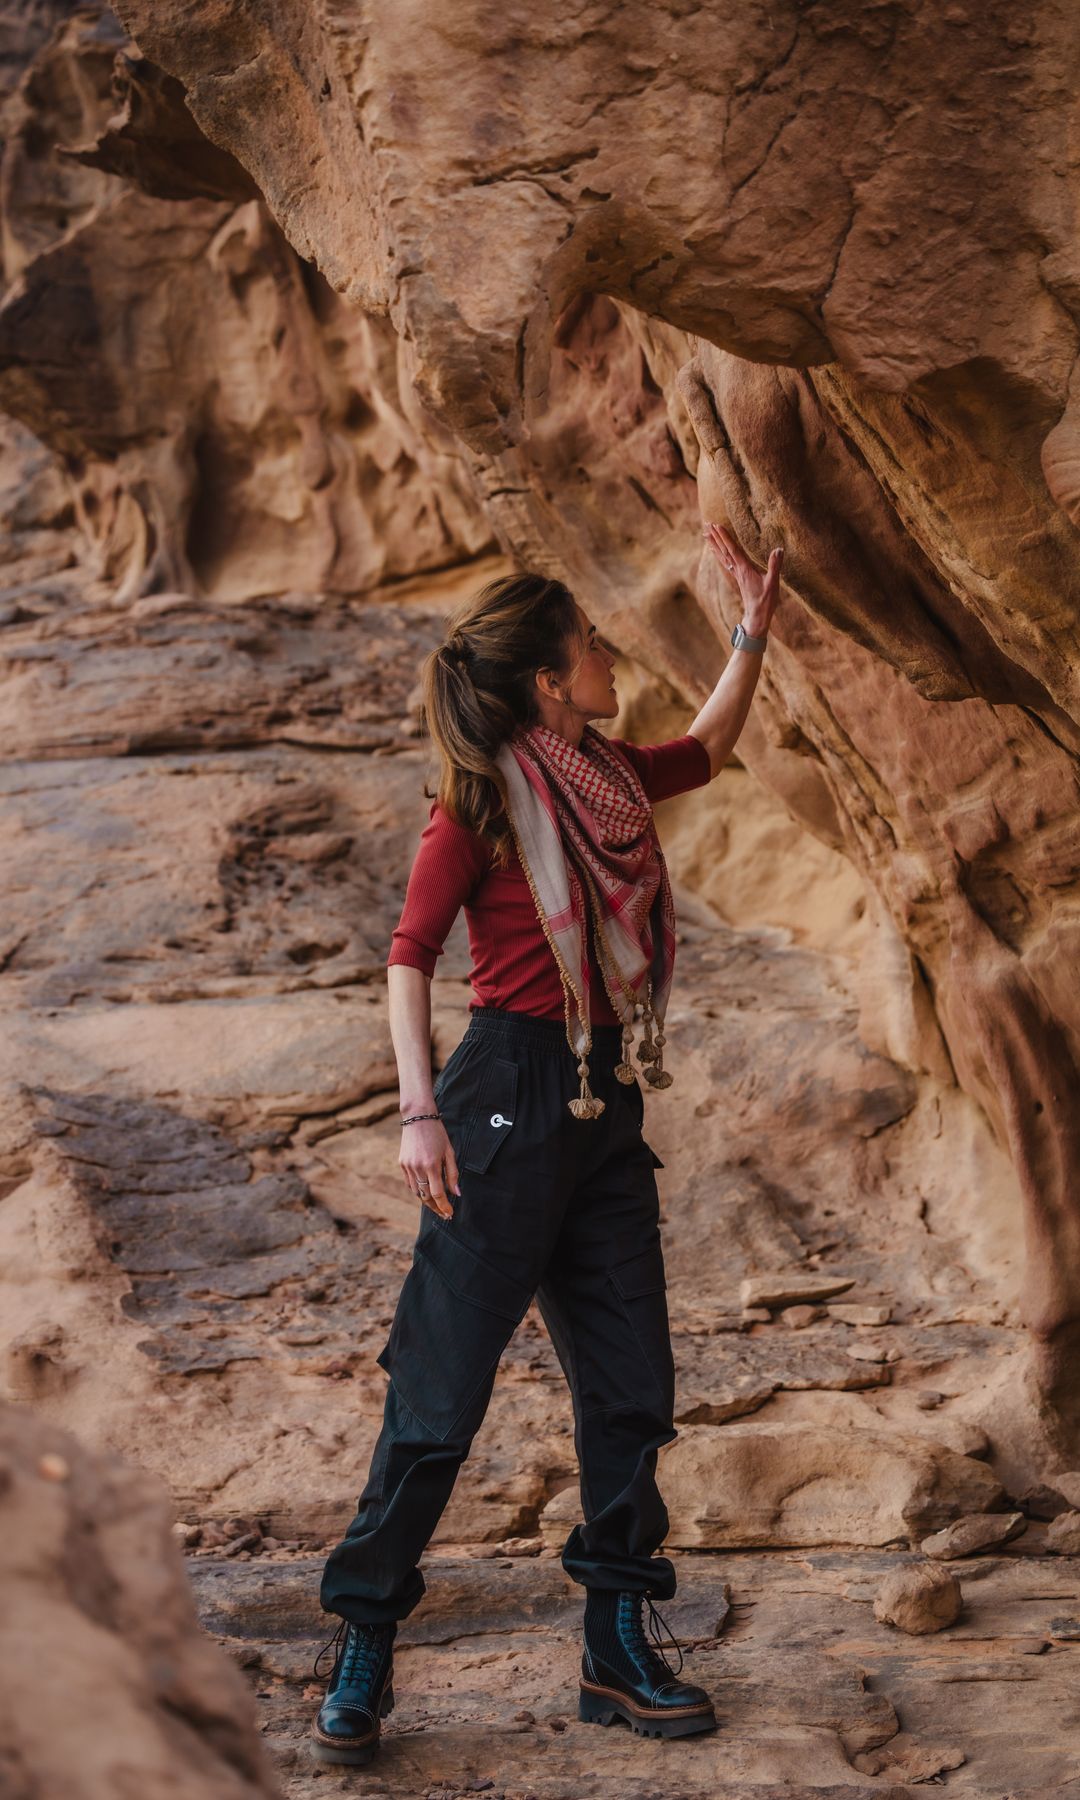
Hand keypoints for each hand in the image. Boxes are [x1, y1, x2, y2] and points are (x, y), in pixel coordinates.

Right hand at [400, 1119, 459, 1218]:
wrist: (418, 1117)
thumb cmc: (437, 1133)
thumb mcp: (449, 1151)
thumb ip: (452, 1174)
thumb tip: (456, 1193)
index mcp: (432, 1165)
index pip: (438, 1194)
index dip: (444, 1206)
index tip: (450, 1214)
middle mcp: (418, 1168)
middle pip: (426, 1197)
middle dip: (436, 1208)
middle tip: (444, 1214)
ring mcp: (408, 1166)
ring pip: (416, 1192)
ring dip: (426, 1201)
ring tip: (436, 1205)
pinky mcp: (402, 1164)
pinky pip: (409, 1183)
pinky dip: (418, 1191)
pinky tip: (425, 1192)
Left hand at [703, 521, 782, 637]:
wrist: (757, 616)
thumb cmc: (765, 601)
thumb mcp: (773, 583)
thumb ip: (775, 566)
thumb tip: (778, 549)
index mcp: (745, 569)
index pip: (733, 550)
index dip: (725, 537)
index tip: (717, 526)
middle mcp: (738, 570)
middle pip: (724, 551)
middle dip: (715, 537)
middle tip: (706, 523)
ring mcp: (737, 574)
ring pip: (722, 556)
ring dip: (714, 544)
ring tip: (706, 533)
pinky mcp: (738, 578)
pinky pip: (726, 563)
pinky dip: (719, 554)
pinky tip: (715, 550)